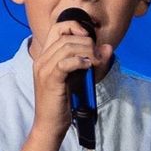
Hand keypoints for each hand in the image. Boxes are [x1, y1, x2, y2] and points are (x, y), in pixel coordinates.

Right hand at [30, 18, 112, 140]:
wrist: (50, 125)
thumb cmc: (63, 103)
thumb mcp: (80, 79)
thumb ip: (93, 62)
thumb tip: (108, 48)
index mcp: (45, 57)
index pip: (57, 28)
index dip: (74, 26)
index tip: (89, 37)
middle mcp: (42, 60)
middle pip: (65, 37)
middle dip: (87, 43)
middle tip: (97, 57)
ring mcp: (44, 69)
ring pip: (67, 47)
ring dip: (86, 52)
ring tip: (95, 63)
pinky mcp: (50, 79)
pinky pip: (65, 62)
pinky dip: (79, 61)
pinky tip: (88, 67)